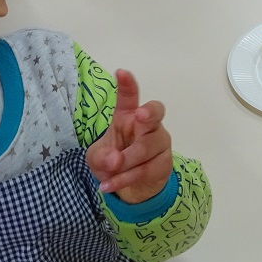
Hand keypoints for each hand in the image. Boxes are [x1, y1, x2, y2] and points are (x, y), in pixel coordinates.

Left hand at [85, 69, 173, 203]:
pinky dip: (125, 179)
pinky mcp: (164, 163)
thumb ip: (101, 156)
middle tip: (139, 115)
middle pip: (155, 113)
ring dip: (126, 161)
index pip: (130, 97)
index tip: (121, 72)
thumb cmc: (113, 162)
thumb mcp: (97, 159)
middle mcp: (147, 125)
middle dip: (149, 112)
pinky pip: (146, 169)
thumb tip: (114, 160)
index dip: (127, 85)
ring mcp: (159, 142)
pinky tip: (108, 185)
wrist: (132, 188)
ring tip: (109, 171)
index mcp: (127, 116)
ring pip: (147, 147)